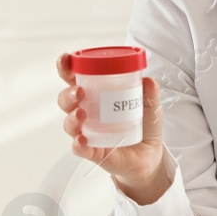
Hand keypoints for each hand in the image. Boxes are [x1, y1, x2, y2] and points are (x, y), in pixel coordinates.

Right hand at [56, 53, 172, 204]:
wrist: (150, 156)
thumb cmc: (144, 126)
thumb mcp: (151, 106)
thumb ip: (150, 93)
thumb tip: (149, 81)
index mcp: (96, 95)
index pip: (75, 78)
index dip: (66, 68)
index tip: (66, 60)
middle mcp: (88, 112)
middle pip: (66, 100)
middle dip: (68, 94)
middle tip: (80, 92)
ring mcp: (88, 132)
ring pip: (69, 123)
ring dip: (71, 117)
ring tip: (81, 114)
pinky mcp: (93, 152)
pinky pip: (79, 148)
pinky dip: (78, 144)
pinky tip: (81, 140)